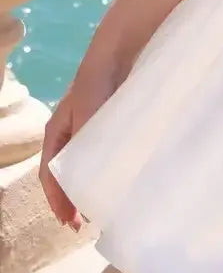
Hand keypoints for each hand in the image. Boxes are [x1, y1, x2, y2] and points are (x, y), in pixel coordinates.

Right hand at [38, 52, 131, 231]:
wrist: (121, 48)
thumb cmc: (99, 78)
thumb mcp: (88, 112)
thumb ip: (87, 139)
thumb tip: (88, 179)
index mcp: (57, 132)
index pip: (49, 174)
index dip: (57, 200)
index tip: (71, 222)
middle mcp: (72, 132)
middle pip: (67, 173)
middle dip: (73, 199)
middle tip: (87, 223)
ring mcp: (92, 128)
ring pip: (86, 165)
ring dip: (91, 187)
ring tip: (105, 208)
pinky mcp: (113, 123)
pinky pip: (106, 152)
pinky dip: (109, 170)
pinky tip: (124, 180)